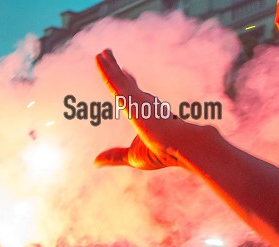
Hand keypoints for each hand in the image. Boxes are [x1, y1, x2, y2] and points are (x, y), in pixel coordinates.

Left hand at [94, 49, 206, 171]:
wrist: (184, 146)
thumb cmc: (164, 153)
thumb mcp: (133, 156)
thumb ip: (114, 156)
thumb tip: (94, 162)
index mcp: (146, 113)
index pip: (133, 94)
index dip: (127, 81)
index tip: (123, 70)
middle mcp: (144, 102)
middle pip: (125, 82)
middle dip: (116, 68)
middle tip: (106, 53)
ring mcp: (139, 99)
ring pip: (118, 79)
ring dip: (109, 65)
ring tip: (101, 51)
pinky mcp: (134, 98)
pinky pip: (116, 82)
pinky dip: (107, 71)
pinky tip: (101, 59)